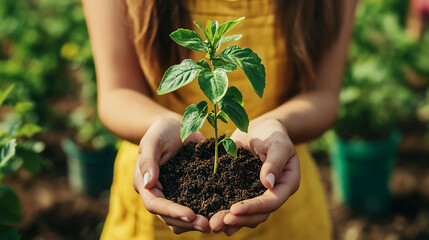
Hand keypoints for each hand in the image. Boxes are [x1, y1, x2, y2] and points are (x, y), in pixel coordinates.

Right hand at [132, 116, 210, 233]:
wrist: (175, 127)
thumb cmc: (161, 131)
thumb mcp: (153, 140)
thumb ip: (148, 160)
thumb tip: (148, 183)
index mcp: (145, 184)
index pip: (155, 204)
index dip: (172, 212)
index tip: (190, 215)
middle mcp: (158, 194)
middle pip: (169, 217)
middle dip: (188, 223)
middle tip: (208, 226)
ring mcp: (173, 195)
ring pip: (181, 219)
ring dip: (196, 224)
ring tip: (214, 224)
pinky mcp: (188, 192)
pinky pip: (194, 207)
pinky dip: (205, 212)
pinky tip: (220, 214)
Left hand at [209, 119, 300, 235]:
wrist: (260, 129)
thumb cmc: (273, 133)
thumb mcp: (277, 142)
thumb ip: (275, 161)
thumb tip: (268, 183)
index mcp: (287, 183)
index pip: (272, 201)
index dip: (254, 208)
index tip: (234, 209)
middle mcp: (274, 193)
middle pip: (259, 214)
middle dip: (239, 220)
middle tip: (217, 223)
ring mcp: (258, 193)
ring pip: (248, 215)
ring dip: (231, 221)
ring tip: (213, 226)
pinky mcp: (244, 190)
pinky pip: (237, 206)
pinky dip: (226, 213)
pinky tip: (212, 219)